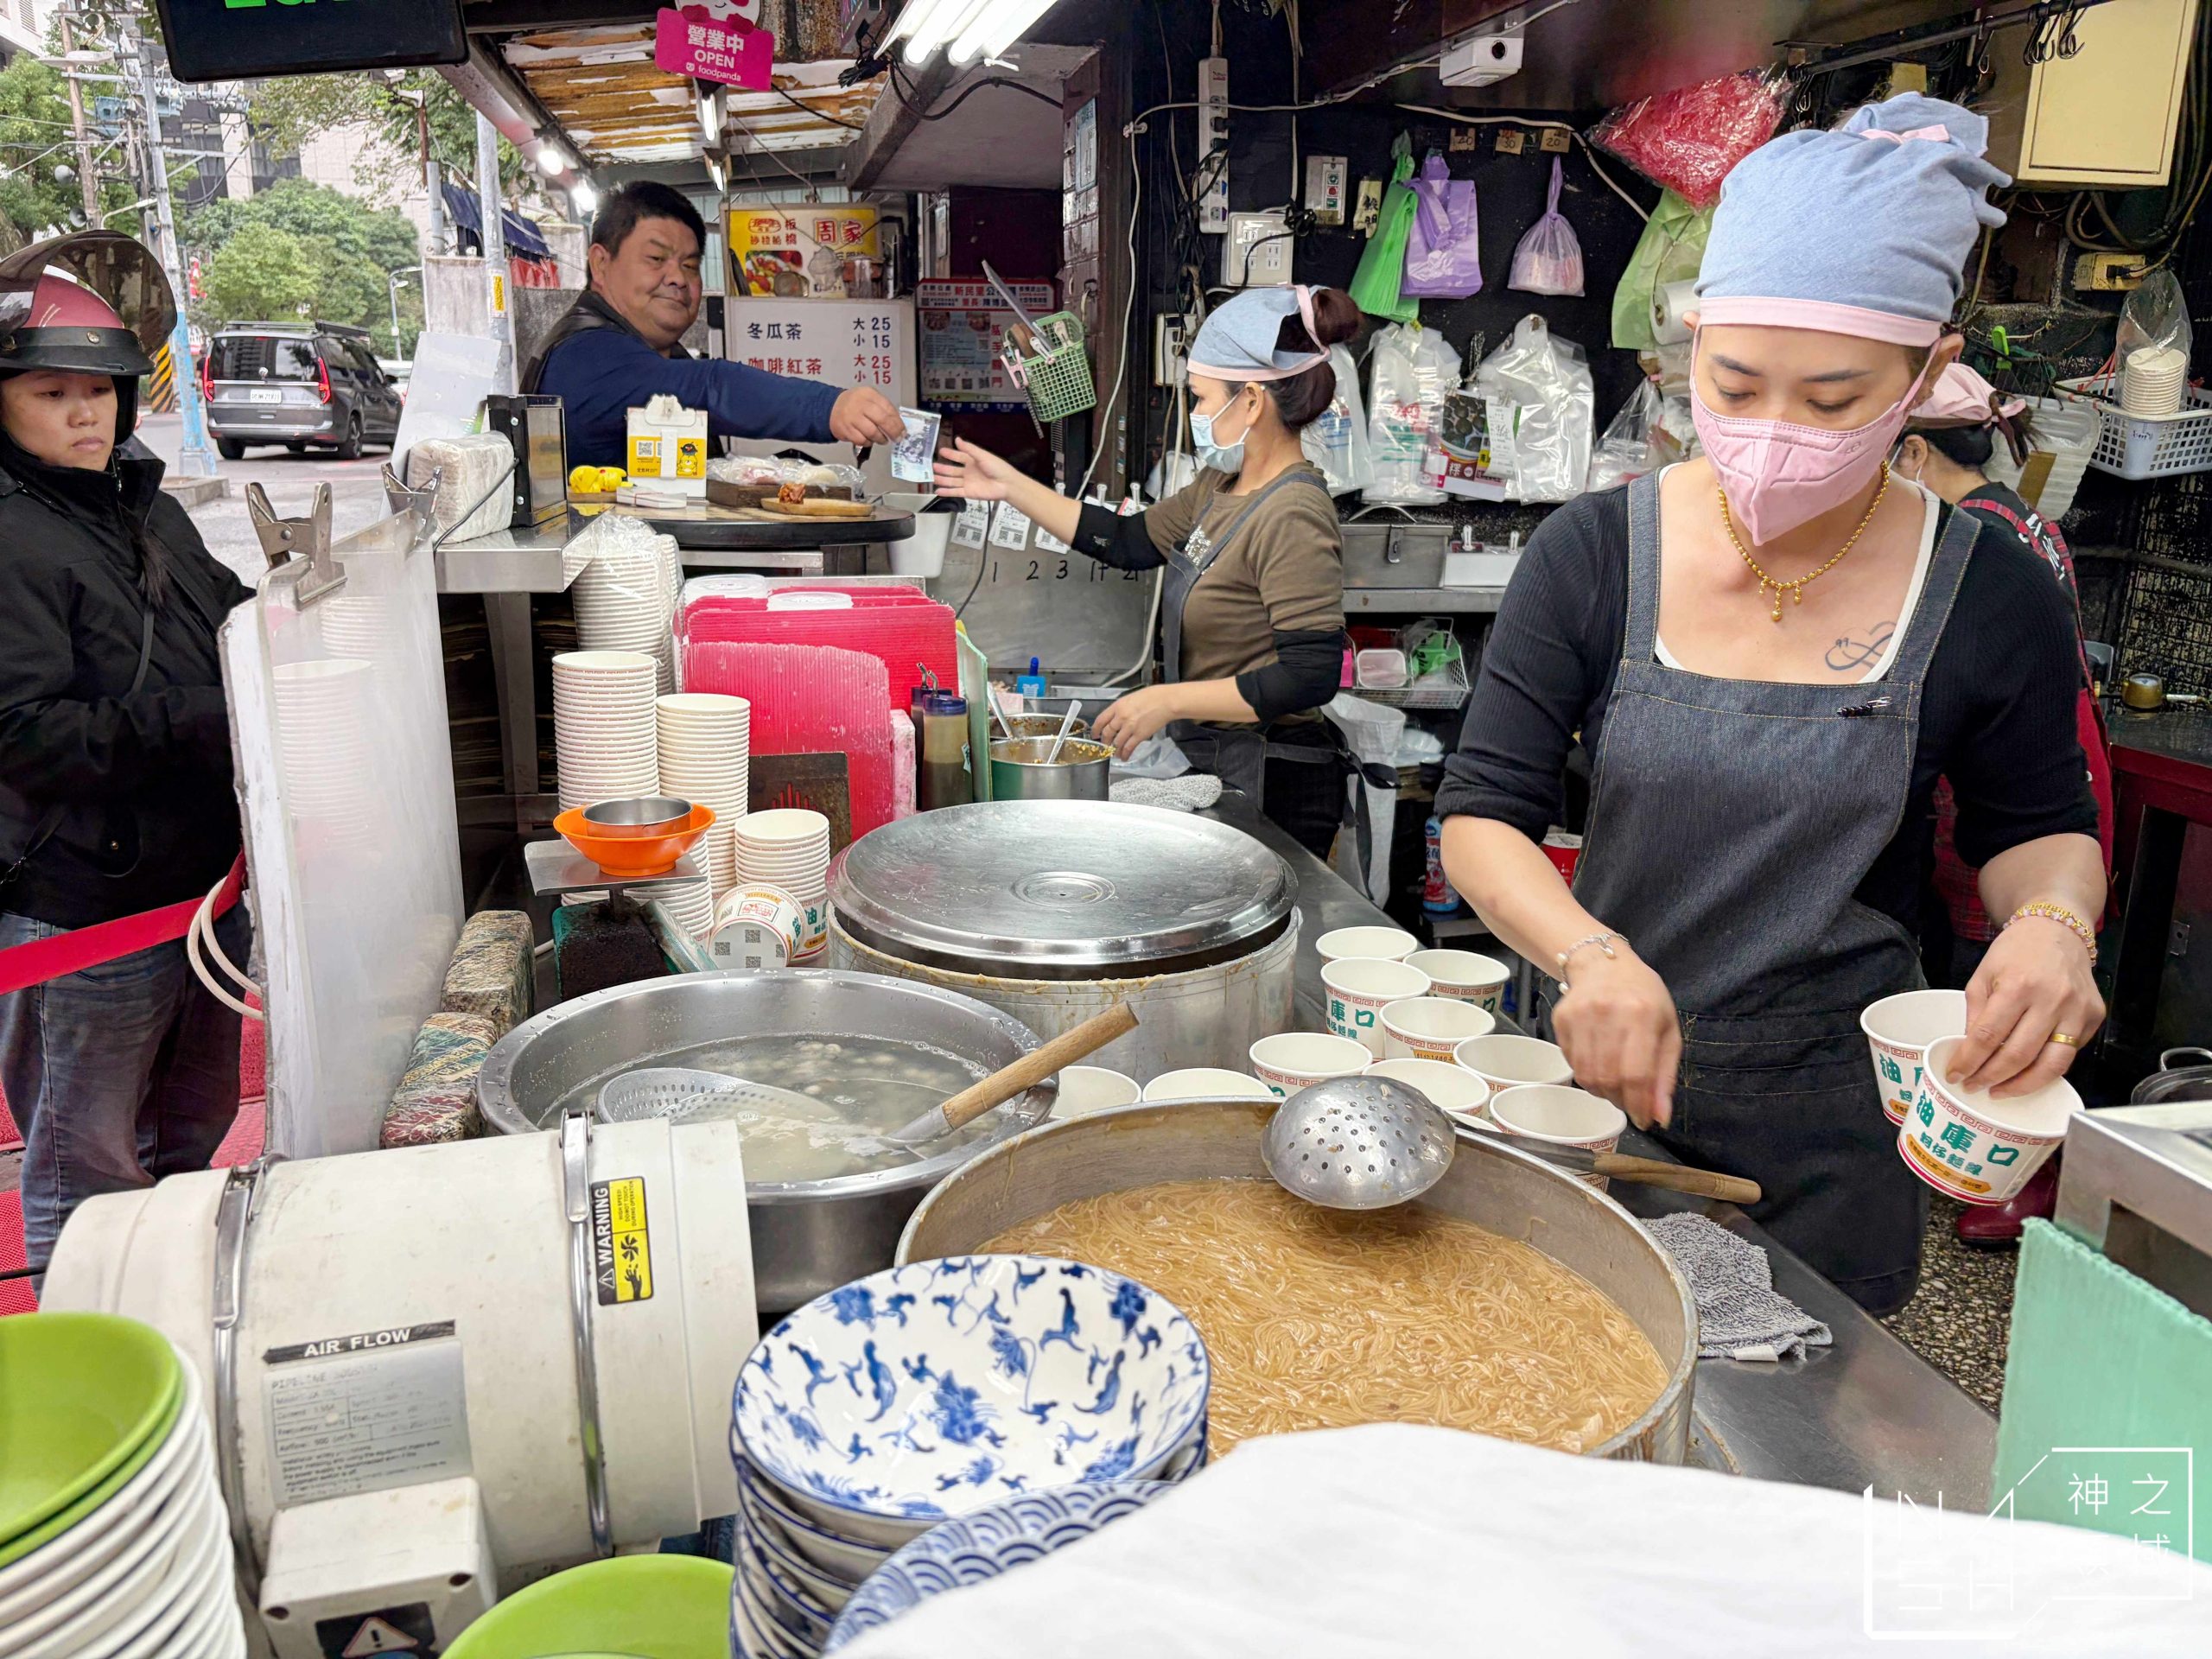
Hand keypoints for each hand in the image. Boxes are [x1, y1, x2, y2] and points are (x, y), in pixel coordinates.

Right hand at [830, 386, 903, 446]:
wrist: (832, 407)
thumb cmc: (855, 404)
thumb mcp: (870, 398)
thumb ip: (883, 409)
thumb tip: (898, 424)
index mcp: (869, 394)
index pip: (888, 408)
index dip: (898, 422)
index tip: (902, 430)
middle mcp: (860, 404)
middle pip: (882, 420)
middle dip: (893, 431)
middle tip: (897, 438)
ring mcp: (852, 417)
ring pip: (873, 432)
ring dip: (881, 439)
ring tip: (882, 439)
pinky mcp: (845, 429)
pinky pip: (862, 440)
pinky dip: (868, 442)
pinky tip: (869, 439)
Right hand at [932, 437, 1017, 501]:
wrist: (1006, 484)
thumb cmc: (997, 468)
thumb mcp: (982, 455)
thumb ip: (969, 449)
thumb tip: (957, 439)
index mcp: (972, 461)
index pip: (958, 456)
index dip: (950, 454)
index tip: (940, 451)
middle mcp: (969, 472)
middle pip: (952, 470)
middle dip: (942, 468)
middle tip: (931, 466)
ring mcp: (968, 483)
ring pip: (951, 481)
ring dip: (942, 479)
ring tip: (931, 477)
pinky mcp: (968, 492)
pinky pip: (955, 492)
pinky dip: (946, 492)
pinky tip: (938, 491)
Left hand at [1092, 685, 1184, 758]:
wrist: (1166, 701)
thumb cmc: (1152, 696)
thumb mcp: (1131, 698)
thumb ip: (1121, 708)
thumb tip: (1116, 717)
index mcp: (1117, 706)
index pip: (1101, 720)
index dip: (1095, 730)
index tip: (1095, 734)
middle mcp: (1121, 717)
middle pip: (1107, 733)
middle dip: (1104, 742)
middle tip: (1105, 746)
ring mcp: (1130, 727)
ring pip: (1116, 743)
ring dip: (1114, 750)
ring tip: (1115, 754)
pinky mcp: (1139, 735)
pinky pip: (1129, 748)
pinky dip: (1125, 754)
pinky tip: (1124, 757)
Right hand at [1549, 947, 1681, 1129]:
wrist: (1602, 963)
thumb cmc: (1642, 996)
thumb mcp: (1667, 1030)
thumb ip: (1665, 1075)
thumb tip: (1660, 1116)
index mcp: (1642, 1015)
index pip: (1636, 1074)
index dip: (1639, 1105)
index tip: (1644, 1120)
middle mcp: (1608, 1014)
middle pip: (1608, 1079)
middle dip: (1621, 1101)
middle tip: (1629, 1102)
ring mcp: (1580, 1016)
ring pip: (1586, 1076)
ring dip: (1602, 1092)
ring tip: (1615, 1086)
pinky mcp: (1561, 1020)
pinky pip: (1571, 1063)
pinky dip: (1586, 1075)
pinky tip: (1598, 1065)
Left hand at [1948, 916, 2104, 1096]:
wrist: (2057, 930)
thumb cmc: (2016, 951)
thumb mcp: (1983, 975)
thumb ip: (1976, 1013)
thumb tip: (1970, 1051)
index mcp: (2017, 986)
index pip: (1988, 1036)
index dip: (1969, 1061)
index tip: (1956, 1075)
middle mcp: (2051, 1000)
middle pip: (2019, 1055)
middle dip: (1991, 1078)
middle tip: (1975, 1087)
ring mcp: (2077, 1010)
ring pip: (2051, 1065)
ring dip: (2022, 1085)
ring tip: (2000, 1091)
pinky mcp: (2094, 1017)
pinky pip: (2069, 1053)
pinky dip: (2047, 1068)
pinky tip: (2027, 1072)